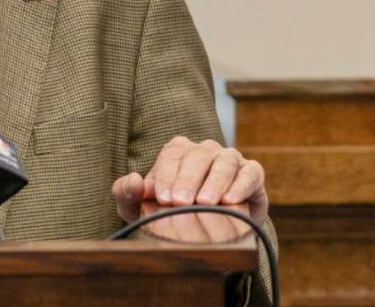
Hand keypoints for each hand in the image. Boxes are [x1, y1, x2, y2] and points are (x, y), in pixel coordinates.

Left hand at [112, 136, 267, 224]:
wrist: (211, 230)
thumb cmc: (171, 212)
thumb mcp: (141, 207)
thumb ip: (127, 193)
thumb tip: (134, 179)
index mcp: (178, 150)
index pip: (171, 155)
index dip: (166, 175)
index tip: (162, 198)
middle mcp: (205, 150)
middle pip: (197, 156)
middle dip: (187, 179)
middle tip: (181, 202)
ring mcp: (230, 159)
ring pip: (224, 162)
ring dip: (215, 182)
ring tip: (205, 203)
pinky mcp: (252, 173)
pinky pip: (250, 173)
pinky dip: (241, 185)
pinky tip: (231, 201)